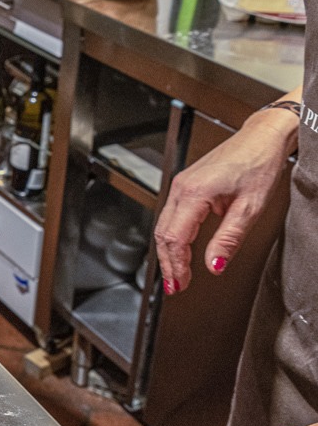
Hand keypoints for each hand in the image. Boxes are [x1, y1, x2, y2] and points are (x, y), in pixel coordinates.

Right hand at [153, 107, 297, 293]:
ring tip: (176, 274)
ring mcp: (180, 186)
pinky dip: (171, 238)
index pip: (176, 238)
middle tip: (175, 286)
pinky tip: (178, 250)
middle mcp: (181, 188)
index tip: (182, 284)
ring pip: (163, 226)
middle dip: (168, 264)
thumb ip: (229, 239)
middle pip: (163, 235)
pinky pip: (170, 217)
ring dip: (168, 252)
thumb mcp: (250, 207)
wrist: (261, 138)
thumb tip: (214, 266)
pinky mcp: (185, 186)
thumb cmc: (258, 164)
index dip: (177, 265)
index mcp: (195, 193)